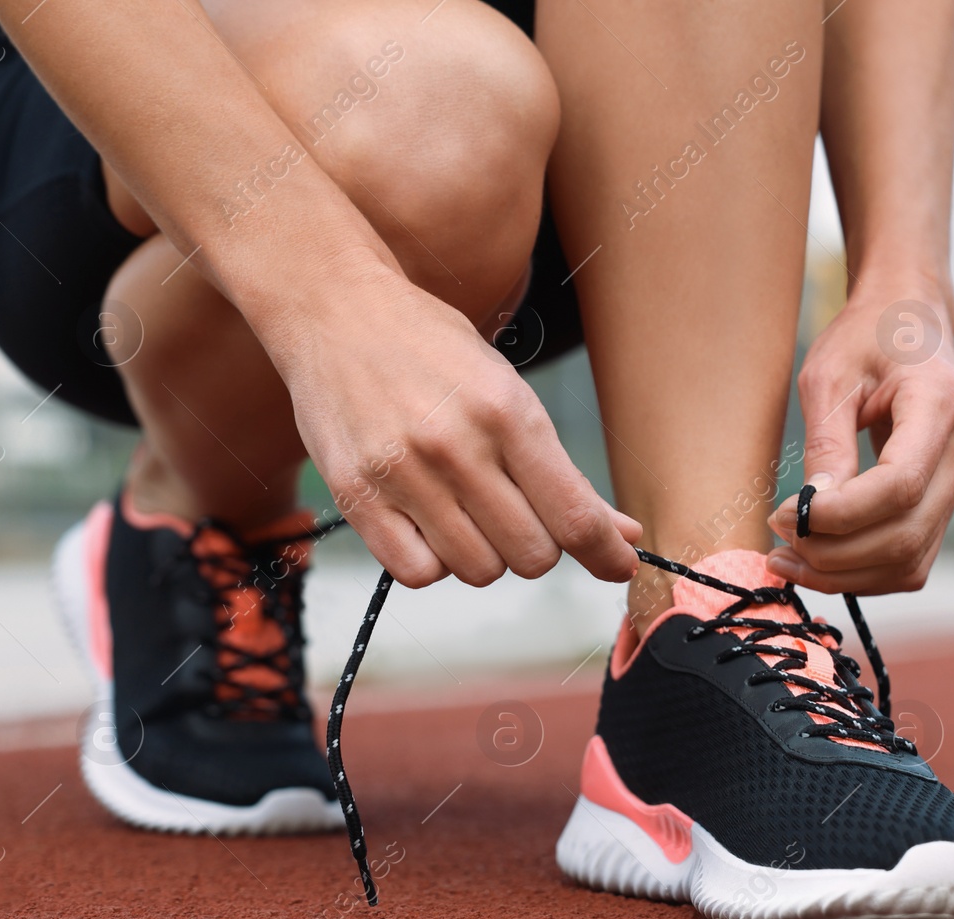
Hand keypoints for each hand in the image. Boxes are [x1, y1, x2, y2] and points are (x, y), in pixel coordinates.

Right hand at [269, 257, 639, 587]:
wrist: (335, 311)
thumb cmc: (431, 349)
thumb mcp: (508, 389)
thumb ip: (561, 470)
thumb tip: (619, 535)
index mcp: (507, 411)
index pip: (573, 515)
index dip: (605, 554)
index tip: (618, 566)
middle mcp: (457, 446)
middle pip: (531, 555)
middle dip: (538, 545)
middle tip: (518, 512)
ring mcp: (402, 474)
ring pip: (479, 571)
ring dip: (486, 554)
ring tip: (466, 509)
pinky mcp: (355, 497)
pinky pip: (418, 573)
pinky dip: (434, 563)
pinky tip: (430, 525)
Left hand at [766, 276, 953, 593]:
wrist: (910, 319)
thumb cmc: (867, 335)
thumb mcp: (830, 374)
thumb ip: (825, 443)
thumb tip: (811, 510)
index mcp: (940, 402)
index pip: (900, 485)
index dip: (841, 515)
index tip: (787, 513)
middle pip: (906, 534)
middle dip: (834, 553)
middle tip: (778, 540)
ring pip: (911, 560)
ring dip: (845, 574)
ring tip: (787, 558)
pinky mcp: (943, 500)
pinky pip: (910, 557)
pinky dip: (863, 572)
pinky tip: (817, 558)